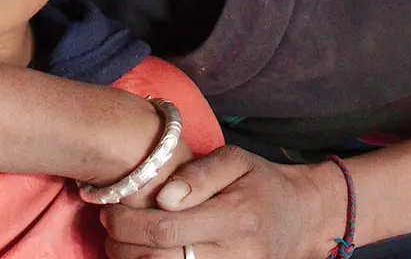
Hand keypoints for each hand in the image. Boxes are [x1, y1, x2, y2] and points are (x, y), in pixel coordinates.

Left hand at [102, 146, 345, 258]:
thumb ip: (198, 174)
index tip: (111, 209)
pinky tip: (145, 256)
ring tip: (121, 243)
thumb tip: (163, 197)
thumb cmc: (260, 182)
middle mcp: (236, 253)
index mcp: (234, 216)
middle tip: (109, 227)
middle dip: (123, 244)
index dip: (128, 222)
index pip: (166, 229)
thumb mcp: (235, 160)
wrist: (301, 217)